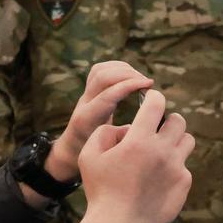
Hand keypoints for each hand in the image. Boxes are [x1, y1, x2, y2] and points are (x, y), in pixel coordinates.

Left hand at [50, 60, 154, 182]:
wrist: (71, 150)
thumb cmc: (94, 154)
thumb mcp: (111, 149)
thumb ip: (127, 136)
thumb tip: (151, 125)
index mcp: (88, 119)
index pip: (108, 94)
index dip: (130, 85)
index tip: (150, 86)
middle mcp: (83, 104)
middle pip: (102, 76)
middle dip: (127, 74)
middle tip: (147, 83)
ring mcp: (84, 95)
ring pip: (99, 70)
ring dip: (123, 69)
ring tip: (141, 79)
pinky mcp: (88, 91)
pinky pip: (100, 70)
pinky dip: (118, 68)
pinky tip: (132, 76)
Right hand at [67, 88, 195, 222]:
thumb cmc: (100, 189)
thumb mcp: (89, 155)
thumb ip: (106, 132)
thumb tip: (127, 127)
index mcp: (139, 140)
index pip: (156, 105)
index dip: (154, 97)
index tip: (151, 99)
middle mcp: (163, 151)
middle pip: (178, 121)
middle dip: (167, 120)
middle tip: (157, 128)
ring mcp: (177, 167)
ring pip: (187, 141)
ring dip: (176, 140)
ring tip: (161, 150)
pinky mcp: (184, 183)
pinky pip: (184, 165)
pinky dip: (174, 166)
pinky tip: (158, 177)